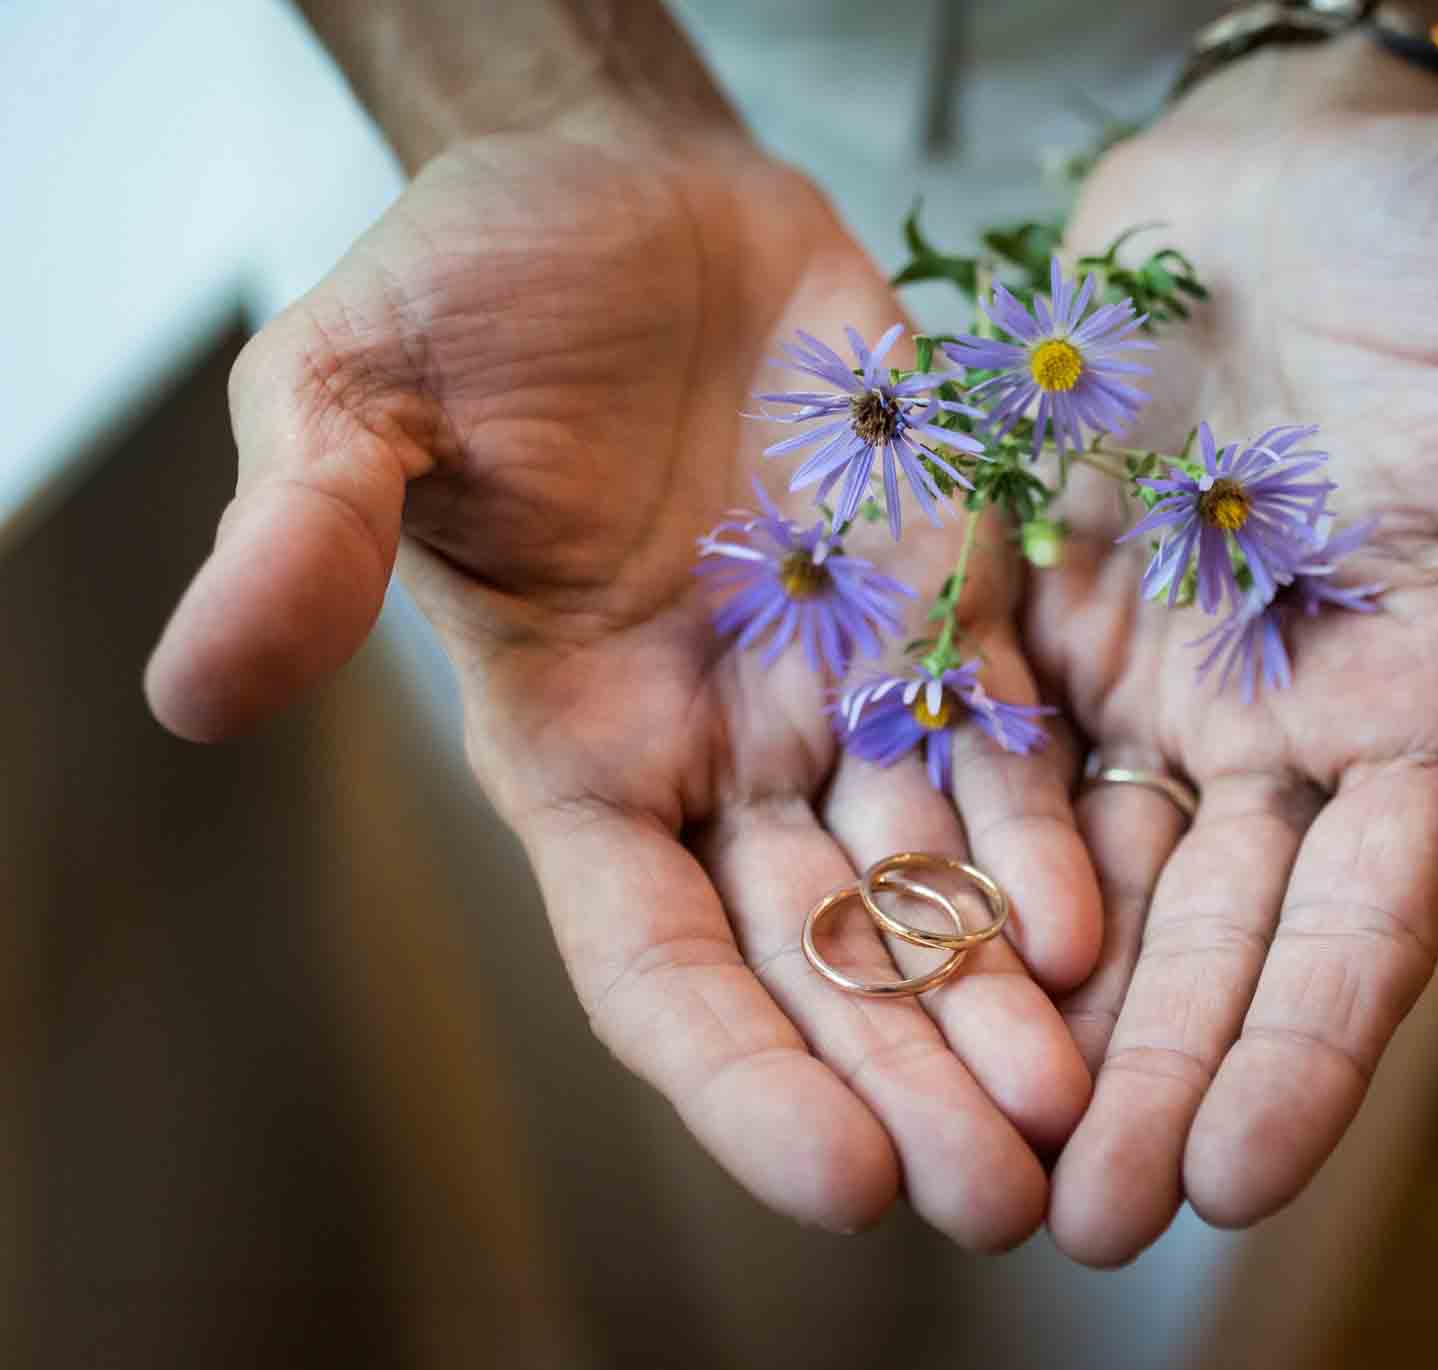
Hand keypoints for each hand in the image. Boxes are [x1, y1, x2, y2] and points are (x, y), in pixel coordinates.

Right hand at [144, 110, 1101, 1249]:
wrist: (633, 191)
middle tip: (1002, 1196)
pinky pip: (1002, 739)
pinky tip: (1102, 922)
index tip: (839, 1183)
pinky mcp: (941, 603)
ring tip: (1079, 1107)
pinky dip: (1050, 831)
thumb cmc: (472, 288)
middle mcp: (720, 751)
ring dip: (1000, 994)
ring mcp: (841, 685)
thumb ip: (309, 540)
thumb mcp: (356, 394)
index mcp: (575, 754)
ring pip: (928, 879)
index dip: (738, 1076)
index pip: (652, 959)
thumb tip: (192, 688)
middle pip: (817, 958)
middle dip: (905, 1077)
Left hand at [1027, 43, 1437, 1263]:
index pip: (1368, 918)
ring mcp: (1151, 667)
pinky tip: (879, 941)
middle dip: (1148, 1075)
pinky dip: (939, 832)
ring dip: (1028, 999)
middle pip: (1208, 931)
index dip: (1309, 1049)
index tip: (1239, 1183)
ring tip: (963, 1131)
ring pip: (1084, 864)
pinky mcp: (1043, 599)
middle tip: (1077, 1225)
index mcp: (1413, 706)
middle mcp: (1274, 720)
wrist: (1305, 147)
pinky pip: (978, 734)